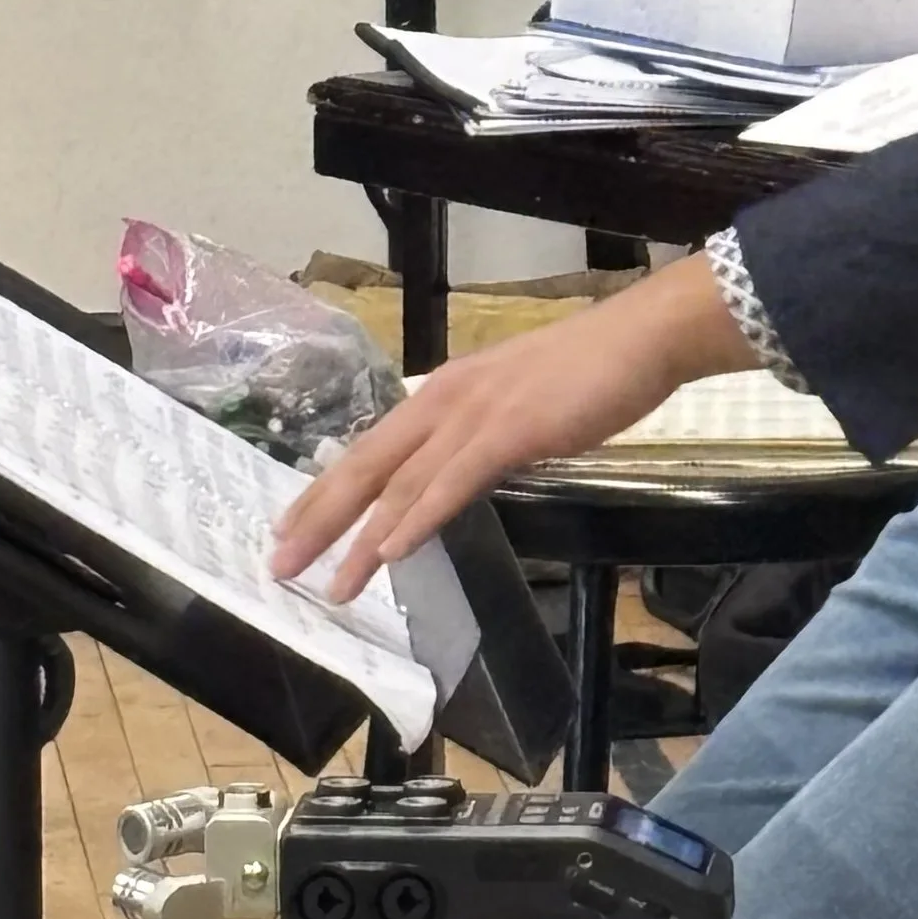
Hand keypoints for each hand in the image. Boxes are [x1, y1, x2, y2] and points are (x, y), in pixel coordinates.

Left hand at [273, 253, 751, 601]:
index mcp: (443, 394)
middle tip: (279, 564)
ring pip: (402, 484)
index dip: (326, 491)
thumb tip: (457, 474)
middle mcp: (444, 400)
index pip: (370, 449)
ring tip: (329, 581)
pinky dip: (417, 519)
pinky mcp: (509, 430)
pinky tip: (391, 550)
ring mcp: (474, 414)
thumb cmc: (587, 371)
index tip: (289, 527)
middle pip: (366, 465)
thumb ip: (479, 437)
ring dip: (360, 537)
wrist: (638, 337)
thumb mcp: (515, 405)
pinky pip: (452, 483)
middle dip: (318, 517)